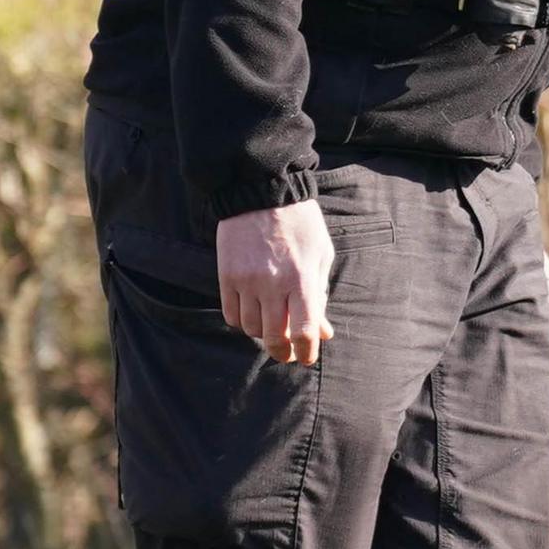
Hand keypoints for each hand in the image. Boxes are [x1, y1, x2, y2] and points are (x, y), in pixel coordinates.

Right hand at [216, 199, 334, 364]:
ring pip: (250, 328)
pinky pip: (230, 314)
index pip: (303, 331)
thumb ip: (320, 295)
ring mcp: (246, 281)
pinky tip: (252, 313)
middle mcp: (273, 284)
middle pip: (274, 336)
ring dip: (262, 334)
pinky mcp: (226, 275)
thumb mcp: (320, 255)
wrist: (262, 192)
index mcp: (302, 279)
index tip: (306, 357)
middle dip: (283, 352)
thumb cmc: (300, 224)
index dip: (306, 352)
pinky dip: (241, 321)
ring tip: (271, 326)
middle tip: (287, 354)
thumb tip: (322, 332)